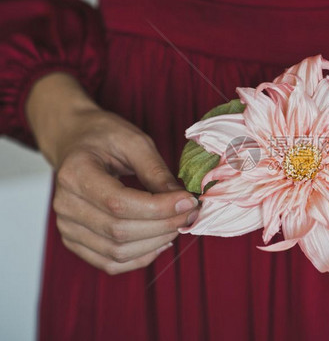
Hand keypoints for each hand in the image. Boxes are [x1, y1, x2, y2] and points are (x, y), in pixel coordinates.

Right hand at [26, 73, 197, 274]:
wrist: (76, 142)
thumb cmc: (105, 137)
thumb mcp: (134, 142)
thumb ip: (157, 172)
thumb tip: (183, 201)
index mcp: (75, 174)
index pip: (119, 203)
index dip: (159, 208)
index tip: (189, 200)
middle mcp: (65, 206)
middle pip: (120, 232)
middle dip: (164, 225)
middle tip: (191, 213)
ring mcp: (67, 228)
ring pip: (117, 252)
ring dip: (156, 243)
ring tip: (179, 224)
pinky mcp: (76, 242)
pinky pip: (111, 263)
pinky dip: (142, 257)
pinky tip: (161, 240)